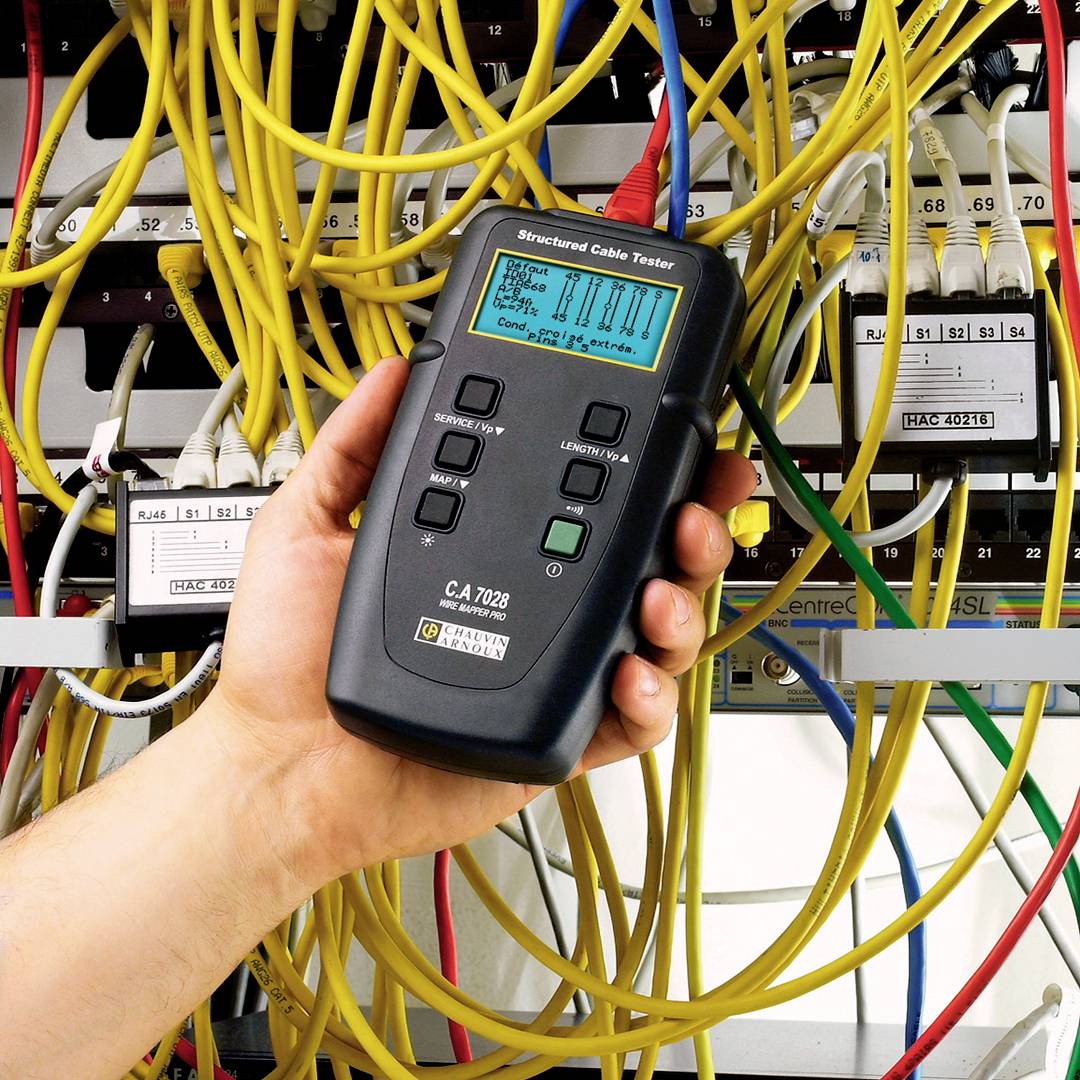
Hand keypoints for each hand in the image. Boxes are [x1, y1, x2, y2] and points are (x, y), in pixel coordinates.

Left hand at [213, 357, 755, 886]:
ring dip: (683, 603)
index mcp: (491, 547)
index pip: (582, 492)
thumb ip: (354, 444)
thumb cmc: (288, 655)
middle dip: (691, 524)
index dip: (638, 462)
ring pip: (655, 633)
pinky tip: (626, 671)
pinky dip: (649, 698)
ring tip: (659, 589)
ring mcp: (549, 669)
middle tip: (698, 503)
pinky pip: (631, 723)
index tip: (668, 429)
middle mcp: (532, 601)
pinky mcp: (556, 734)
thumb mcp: (307, 525)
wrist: (279, 762)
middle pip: (642, 557)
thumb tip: (393, 371)